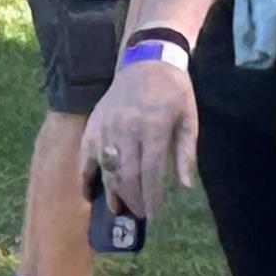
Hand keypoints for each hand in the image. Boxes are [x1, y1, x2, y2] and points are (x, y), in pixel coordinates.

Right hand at [79, 59, 197, 219]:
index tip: (154, 214)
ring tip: (120, 208)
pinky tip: (89, 193)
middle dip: (133, 199)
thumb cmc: (173, 92)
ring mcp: (105, 127)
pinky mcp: (92, 126)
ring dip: (112, 192)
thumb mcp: (189, 119)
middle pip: (126, 174)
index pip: (150, 170)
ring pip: (106, 168)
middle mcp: (126, 128)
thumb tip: (183, 186)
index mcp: (153, 126)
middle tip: (140, 214)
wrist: (145, 62)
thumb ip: (185, 153)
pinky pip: (86, 157)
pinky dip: (85, 176)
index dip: (152, 196)